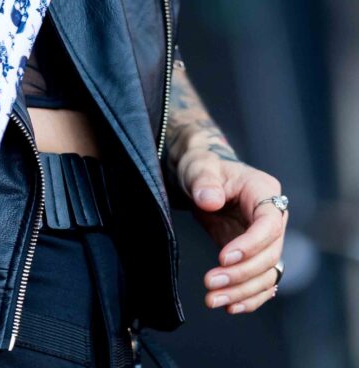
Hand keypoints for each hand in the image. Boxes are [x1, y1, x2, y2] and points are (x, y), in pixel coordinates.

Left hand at [179, 148, 287, 314]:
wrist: (200, 176)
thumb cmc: (202, 165)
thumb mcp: (199, 166)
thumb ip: (204, 181)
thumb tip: (210, 200)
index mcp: (264, 191)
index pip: (268, 224)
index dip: (250, 245)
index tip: (222, 258)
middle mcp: (273, 218)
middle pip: (270, 255)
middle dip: (242, 274)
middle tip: (210, 283)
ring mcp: (266, 239)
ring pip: (267, 274)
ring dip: (243, 292)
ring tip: (213, 300)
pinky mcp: (255, 255)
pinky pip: (261, 282)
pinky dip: (249, 298)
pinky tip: (230, 307)